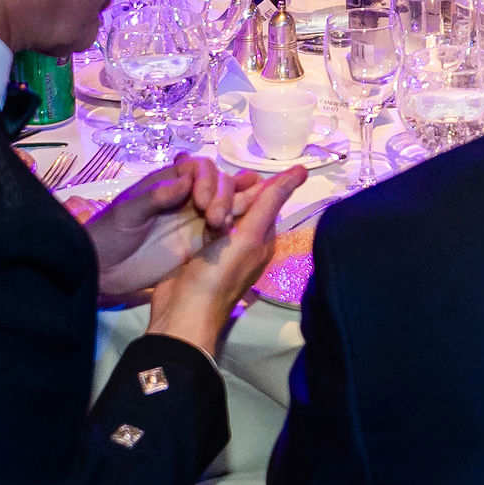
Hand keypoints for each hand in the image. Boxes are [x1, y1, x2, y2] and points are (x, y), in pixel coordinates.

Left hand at [89, 155, 221, 301]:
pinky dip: (233, 227)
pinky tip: (235, 233)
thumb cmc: (109, 234)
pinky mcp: (198, 243)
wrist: (100, 269)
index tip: (200, 201)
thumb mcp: (127, 212)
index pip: (200, 168)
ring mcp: (194, 220)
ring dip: (234, 207)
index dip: (207, 179)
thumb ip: (156, 196)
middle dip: (223, 196)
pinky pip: (222, 230)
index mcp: (168, 182)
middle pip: (218, 183)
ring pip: (225, 204)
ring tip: (226, 225)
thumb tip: (187, 180)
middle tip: (214, 219)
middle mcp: (186, 197)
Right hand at [144, 164, 307, 350]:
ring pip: (216, 206)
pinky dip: (191, 207)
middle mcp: (243, 238)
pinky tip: (182, 199)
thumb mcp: (248, 238)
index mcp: (261, 237)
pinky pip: (196, 217)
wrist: (181, 313)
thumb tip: (301, 171)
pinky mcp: (195, 245)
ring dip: (206, 198)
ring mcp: (218, 242)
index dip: (251, 183)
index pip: (264, 197)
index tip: (238, 176)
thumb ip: (269, 204)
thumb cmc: (219, 277)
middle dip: (225, 191)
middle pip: (237, 199)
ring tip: (195, 200)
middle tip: (210, 202)